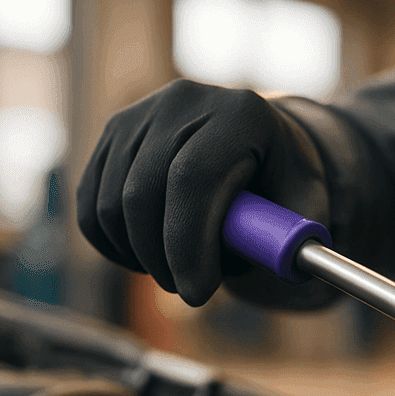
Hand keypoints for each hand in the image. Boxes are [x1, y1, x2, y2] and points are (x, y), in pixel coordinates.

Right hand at [77, 80, 335, 306]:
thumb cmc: (283, 183)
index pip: (193, 178)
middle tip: (190, 291)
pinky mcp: (112, 135)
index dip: (188, 243)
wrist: (256, 146)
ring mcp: (141, 114)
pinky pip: (90, 205)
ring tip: (178, 269)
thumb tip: (276, 265)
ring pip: (110, 205)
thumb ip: (289, 238)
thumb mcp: (304, 207)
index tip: (197, 293)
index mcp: (241, 113)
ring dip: (140, 257)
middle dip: (163, 259)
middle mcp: (185, 102)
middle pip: (143, 192)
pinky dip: (113, 245)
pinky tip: (147, 256)